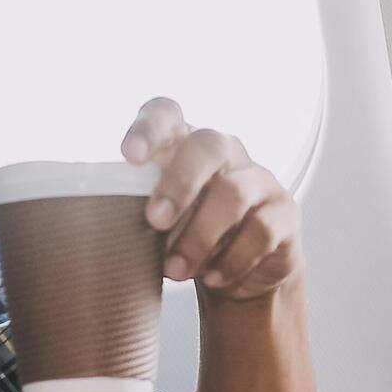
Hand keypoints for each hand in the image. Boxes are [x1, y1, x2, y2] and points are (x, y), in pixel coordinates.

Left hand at [122, 99, 302, 302]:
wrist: (239, 276)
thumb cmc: (186, 238)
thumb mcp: (158, 221)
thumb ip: (140, 210)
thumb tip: (106, 226)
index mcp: (184, 145)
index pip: (167, 114)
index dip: (148, 129)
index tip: (129, 157)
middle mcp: (226, 153)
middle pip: (208, 145)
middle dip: (179, 183)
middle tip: (155, 221)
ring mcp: (260, 180)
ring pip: (234, 192)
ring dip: (200, 236)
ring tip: (175, 271)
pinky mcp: (285, 213)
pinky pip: (261, 230)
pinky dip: (232, 259)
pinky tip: (213, 277)